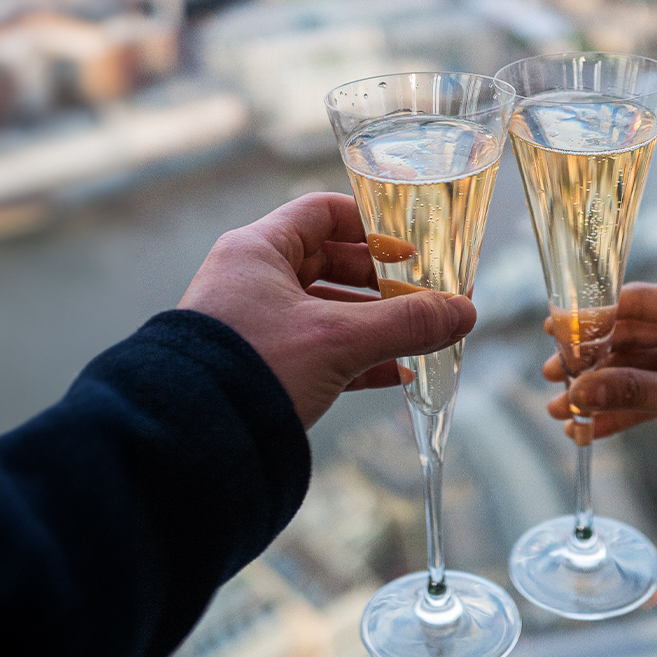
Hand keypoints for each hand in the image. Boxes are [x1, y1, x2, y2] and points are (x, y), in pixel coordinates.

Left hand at [180, 192, 475, 427]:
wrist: (190, 443)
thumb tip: (465, 312)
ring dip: (374, 325)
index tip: (410, 249)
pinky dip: (356, 359)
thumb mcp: (339, 340)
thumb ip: (406, 323)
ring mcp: (253, 326)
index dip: (371, 226)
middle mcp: (251, 281)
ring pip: (327, 313)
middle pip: (330, 264)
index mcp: (258, 251)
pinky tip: (395, 375)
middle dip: (382, 284)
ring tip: (418, 339)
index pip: (322, 213)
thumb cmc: (254, 369)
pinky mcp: (259, 368)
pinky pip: (318, 352)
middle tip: (424, 298)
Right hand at [543, 284, 656, 512]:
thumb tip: (580, 390)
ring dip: (594, 391)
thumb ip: (639, 392)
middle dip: (588, 361)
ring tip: (559, 410)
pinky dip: (611, 413)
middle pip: (625, 336)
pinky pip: (637, 398)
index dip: (595, 316)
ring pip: (626, 370)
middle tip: (553, 376)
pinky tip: (583, 430)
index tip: (557, 330)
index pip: (640, 302)